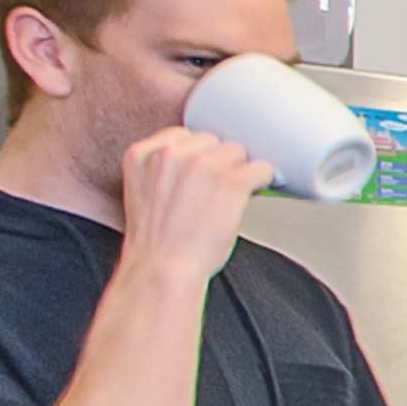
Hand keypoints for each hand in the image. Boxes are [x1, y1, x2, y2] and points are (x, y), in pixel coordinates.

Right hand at [118, 128, 271, 287]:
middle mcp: (171, 154)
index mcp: (142, 153)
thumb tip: (208, 158)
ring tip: (232, 196)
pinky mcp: (230, 182)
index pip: (185, 135)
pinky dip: (264, 180)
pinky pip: (260, 168)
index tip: (202, 174)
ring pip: (238, 152)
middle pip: (214, 141)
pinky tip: (256, 192)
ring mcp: (201, 166)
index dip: (198, 156)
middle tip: (216, 191)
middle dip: (218, 162)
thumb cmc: (158, 241)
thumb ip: (165, 169)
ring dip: (240, 171)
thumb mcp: (146, 191)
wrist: (163, 270)